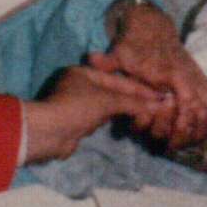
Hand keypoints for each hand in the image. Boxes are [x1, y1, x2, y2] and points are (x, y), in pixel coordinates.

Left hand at [22, 65, 165, 162]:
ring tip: (143, 116)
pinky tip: (123, 125)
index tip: (157, 95)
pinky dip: (110, 122)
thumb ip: (132, 102)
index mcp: (84, 73)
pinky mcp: (76, 122)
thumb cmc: (77, 108)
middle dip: (131, 100)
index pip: (118, 79)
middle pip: (112, 92)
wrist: (50, 134)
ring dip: (122, 112)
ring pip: (106, 107)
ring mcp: (77, 104)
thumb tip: (157, 104)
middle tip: (154, 107)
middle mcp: (79, 85)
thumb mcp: (107, 100)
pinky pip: (99, 119)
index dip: (138, 88)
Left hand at [90, 3, 206, 147]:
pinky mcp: (199, 75)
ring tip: (188, 142)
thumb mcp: (119, 53)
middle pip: (200, 108)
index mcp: (171, 72)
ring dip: (201, 126)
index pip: (187, 101)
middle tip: (174, 146)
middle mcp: (188, 74)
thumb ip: (107, 61)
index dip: (183, 122)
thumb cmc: (134, 46)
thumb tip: (92, 58)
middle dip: (190, 131)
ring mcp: (196, 74)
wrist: (151, 27)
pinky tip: (203, 125)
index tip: (172, 138)